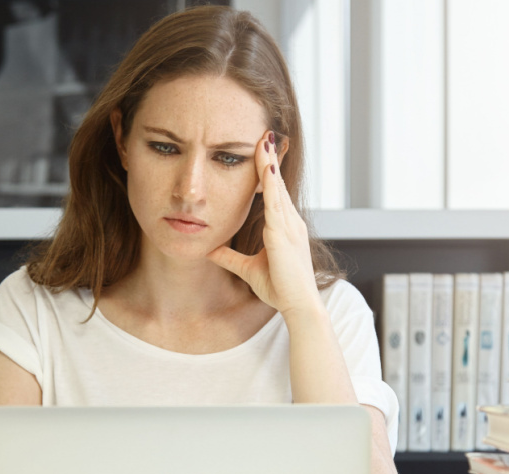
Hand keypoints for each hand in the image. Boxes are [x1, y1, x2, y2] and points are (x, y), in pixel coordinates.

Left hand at [207, 131, 321, 315]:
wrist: (298, 305)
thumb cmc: (280, 288)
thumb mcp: (248, 269)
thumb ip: (230, 257)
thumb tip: (211, 249)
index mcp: (284, 227)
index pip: (273, 192)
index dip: (267, 171)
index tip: (261, 151)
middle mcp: (290, 222)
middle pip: (277, 183)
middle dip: (270, 158)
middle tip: (264, 134)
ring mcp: (289, 226)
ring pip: (277, 188)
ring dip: (270, 163)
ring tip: (264, 140)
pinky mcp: (284, 235)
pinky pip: (276, 204)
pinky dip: (271, 185)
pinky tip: (266, 168)